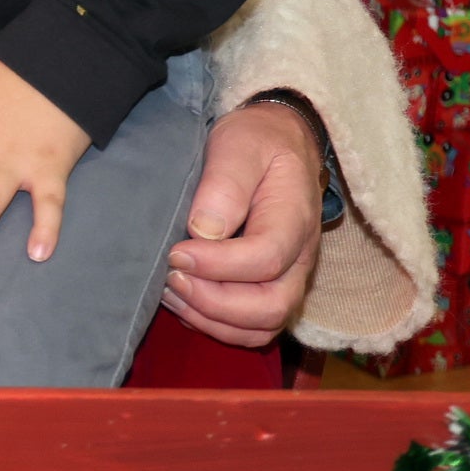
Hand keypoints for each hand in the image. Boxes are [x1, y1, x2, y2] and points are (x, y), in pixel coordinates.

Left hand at [163, 98, 327, 344]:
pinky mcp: (271, 288)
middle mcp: (299, 258)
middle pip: (271, 307)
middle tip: (171, 278)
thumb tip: (203, 231)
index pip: (265, 259)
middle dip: (215, 303)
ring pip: (262, 326)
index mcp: (294, 219)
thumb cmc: (257, 142)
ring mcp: (289, 278)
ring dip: (212, 320)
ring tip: (170, 291)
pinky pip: (253, 328)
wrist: (281, 144)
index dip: (217, 265)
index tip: (176, 251)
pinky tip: (183, 302)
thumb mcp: (239, 145)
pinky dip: (217, 326)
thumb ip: (225, 184)